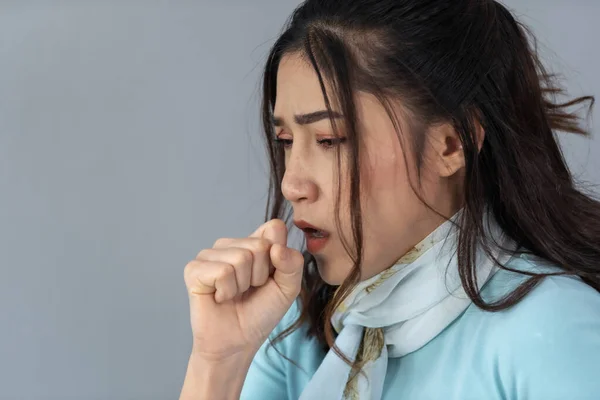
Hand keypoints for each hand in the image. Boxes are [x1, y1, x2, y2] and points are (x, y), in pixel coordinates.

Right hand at [183, 219, 303, 361]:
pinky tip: (220, 298)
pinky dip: (227, 291)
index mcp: (252, 241)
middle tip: (249, 291)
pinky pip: (222, 271)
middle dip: (260, 275)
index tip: (270, 278)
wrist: (238, 342)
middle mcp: (230, 244)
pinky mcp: (194, 269)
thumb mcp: (288, 287)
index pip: (274, 228)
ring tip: (234, 295)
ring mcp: (209, 254)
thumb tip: (276, 248)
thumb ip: (293, 264)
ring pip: (240, 258)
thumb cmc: (260, 313)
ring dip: (242, 285)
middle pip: (259, 245)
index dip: (279, 257)